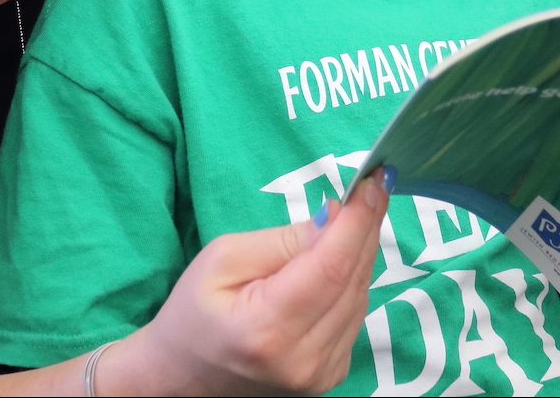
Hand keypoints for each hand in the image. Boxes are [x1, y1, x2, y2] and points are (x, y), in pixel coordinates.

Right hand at [105, 170, 389, 396]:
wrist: (185, 377)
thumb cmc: (193, 311)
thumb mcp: (222, 259)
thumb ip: (281, 241)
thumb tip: (333, 218)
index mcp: (268, 328)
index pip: (330, 267)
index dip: (357, 222)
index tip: (374, 181)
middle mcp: (304, 360)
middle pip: (352, 281)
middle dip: (366, 228)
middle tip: (374, 185)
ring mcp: (321, 375)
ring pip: (360, 298)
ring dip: (362, 252)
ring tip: (358, 213)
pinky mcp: (330, 377)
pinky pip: (354, 315)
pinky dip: (353, 279)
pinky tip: (343, 254)